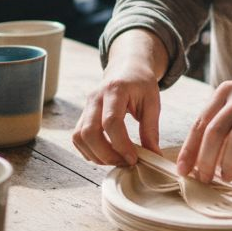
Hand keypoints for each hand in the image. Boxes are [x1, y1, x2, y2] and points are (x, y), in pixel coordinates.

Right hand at [72, 30, 164, 165]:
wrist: (126, 68)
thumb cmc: (140, 83)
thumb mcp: (152, 102)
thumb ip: (151, 129)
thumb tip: (154, 156)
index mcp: (115, 90)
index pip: (111, 122)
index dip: (121, 144)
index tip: (133, 159)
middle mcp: (95, 98)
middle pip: (88, 132)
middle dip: (105, 154)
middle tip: (125, 162)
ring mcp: (86, 106)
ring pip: (79, 137)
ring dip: (96, 155)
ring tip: (117, 160)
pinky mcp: (82, 115)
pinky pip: (78, 138)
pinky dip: (89, 151)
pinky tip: (106, 154)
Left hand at [176, 67, 231, 182]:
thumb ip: (221, 121)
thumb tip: (200, 156)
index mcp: (225, 92)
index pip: (200, 123)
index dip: (190, 149)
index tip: (183, 170)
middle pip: (216, 131)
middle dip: (206, 159)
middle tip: (204, 179)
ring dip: (230, 161)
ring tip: (227, 177)